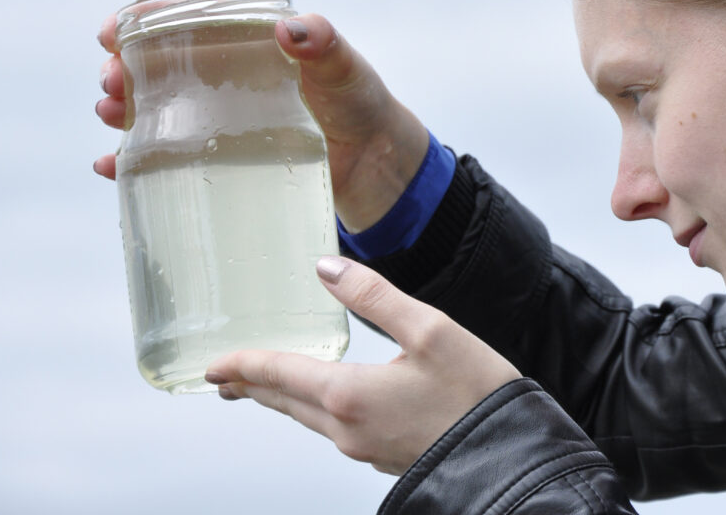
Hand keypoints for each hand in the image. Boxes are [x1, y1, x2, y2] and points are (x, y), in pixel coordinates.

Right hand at [94, 12, 429, 229]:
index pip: (184, 20)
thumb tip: (291, 28)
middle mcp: (225, 77)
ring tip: (108, 114)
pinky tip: (111, 167)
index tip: (113, 32)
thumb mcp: (345, 69)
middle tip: (110, 83)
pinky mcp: (223, 160)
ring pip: (154, 108)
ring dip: (121, 108)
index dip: (142, 20)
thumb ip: (326, 44)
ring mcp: (220, 119)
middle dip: (122, 69)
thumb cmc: (361, 103)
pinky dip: (134, 162)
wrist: (377, 166)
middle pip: (156, 65)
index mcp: (247, 41)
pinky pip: (168, 158)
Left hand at [204, 257, 521, 474]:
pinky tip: (325, 401)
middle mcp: (348, 429)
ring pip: (308, 419)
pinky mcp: (385, 456)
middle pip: (285, 403)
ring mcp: (365, 448)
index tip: (213, 365)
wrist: (512, 454)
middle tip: (225, 378)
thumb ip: (374, 296)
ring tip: (264, 387)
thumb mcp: (430, 329)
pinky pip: (335, 430)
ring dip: (281, 399)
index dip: (244, 364)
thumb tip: (327, 269)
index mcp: (350, 394)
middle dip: (253, 386)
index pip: (279, 374)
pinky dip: (315, 411)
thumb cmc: (477, 392)